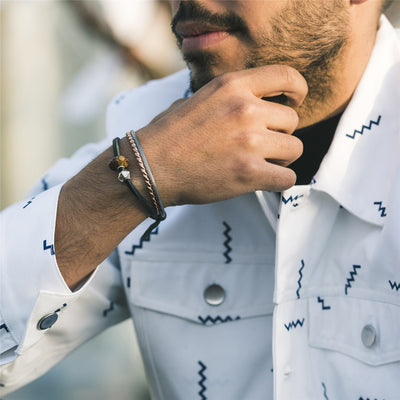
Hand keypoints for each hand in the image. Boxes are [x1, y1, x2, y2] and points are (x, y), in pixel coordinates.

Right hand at [137, 65, 307, 206]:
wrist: (149, 167)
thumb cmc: (169, 136)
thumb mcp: (198, 98)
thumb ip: (229, 97)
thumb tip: (253, 101)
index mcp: (232, 86)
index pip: (287, 77)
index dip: (298, 91)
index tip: (295, 102)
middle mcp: (245, 109)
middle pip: (292, 120)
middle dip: (279, 134)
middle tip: (260, 146)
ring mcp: (249, 141)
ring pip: (294, 149)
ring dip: (280, 158)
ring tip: (258, 163)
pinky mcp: (249, 173)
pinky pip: (288, 178)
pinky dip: (278, 182)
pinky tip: (262, 181)